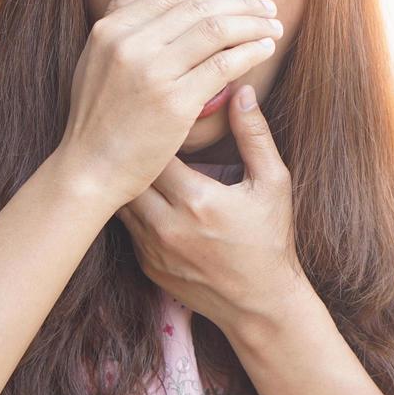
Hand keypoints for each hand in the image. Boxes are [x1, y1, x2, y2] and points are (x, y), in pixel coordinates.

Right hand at [58, 0, 283, 205]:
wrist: (89, 169)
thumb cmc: (97, 116)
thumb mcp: (96, 55)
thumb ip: (118, 11)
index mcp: (111, 29)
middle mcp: (131, 44)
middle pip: (199, 7)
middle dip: (241, 0)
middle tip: (266, 3)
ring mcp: (153, 73)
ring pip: (217, 30)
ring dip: (253, 22)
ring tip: (273, 24)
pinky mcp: (175, 103)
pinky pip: (224, 64)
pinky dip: (250, 51)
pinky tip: (265, 49)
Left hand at [115, 81, 310, 333]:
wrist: (260, 304)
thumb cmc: (271, 239)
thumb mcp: (272, 183)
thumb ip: (254, 135)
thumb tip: (239, 90)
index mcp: (198, 200)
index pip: (157, 148)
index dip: (158, 128)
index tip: (165, 115)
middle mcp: (167, 226)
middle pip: (130, 173)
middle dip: (137, 152)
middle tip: (144, 131)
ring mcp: (152, 249)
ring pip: (121, 200)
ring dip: (130, 180)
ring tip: (139, 158)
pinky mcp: (146, 265)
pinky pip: (128, 226)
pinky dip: (133, 207)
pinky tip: (146, 193)